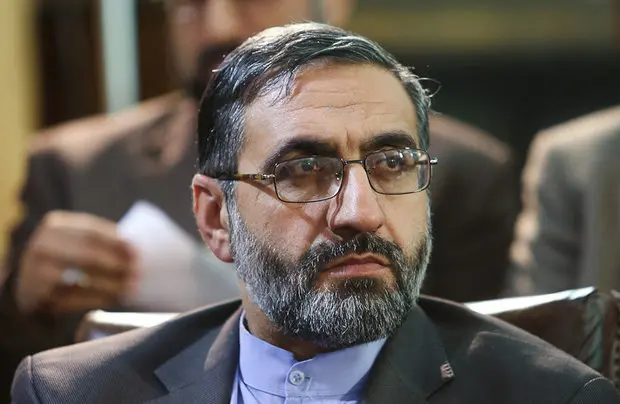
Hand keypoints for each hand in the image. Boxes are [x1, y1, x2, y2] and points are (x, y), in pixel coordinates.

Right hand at [15, 211, 137, 314]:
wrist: (27, 285)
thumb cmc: (63, 260)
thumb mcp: (74, 243)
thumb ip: (99, 242)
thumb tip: (135, 251)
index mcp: (55, 225)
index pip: (92, 231)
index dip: (117, 242)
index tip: (138, 252)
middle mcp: (42, 244)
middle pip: (89, 254)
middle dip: (117, 264)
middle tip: (138, 272)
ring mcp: (36, 271)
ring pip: (84, 277)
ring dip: (113, 284)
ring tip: (132, 288)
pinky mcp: (38, 296)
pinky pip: (75, 298)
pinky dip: (99, 299)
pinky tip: (115, 299)